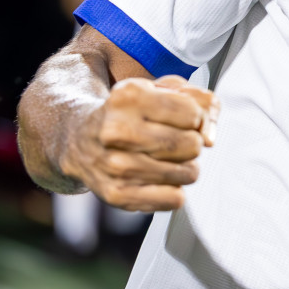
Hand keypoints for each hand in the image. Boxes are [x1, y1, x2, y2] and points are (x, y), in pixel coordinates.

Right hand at [59, 75, 218, 211]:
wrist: (79, 140)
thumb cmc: (127, 113)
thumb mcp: (158, 89)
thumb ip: (198, 100)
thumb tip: (209, 137)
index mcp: (128, 96)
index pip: (193, 114)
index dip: (195, 118)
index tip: (182, 119)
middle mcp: (117, 131)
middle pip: (192, 145)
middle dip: (191, 143)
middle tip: (174, 140)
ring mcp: (116, 166)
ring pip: (187, 173)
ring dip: (185, 167)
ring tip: (166, 159)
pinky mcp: (118, 195)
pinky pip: (175, 199)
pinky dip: (175, 190)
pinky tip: (158, 178)